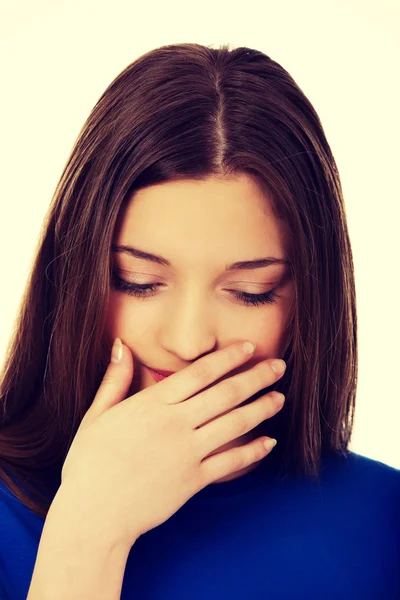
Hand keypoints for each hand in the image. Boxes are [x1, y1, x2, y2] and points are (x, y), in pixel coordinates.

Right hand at [58, 340, 285, 548]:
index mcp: (153, 404)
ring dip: (261, 409)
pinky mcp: (194, 481)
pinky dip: (253, 452)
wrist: (93, 516)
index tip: (249, 347)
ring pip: (234, 424)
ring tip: (280, 397)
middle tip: (278, 366)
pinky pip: (230, 462)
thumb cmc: (90, 464)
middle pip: (226, 393)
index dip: (228, 357)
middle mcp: (176, 424)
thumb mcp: (96, 416)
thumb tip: (121, 344)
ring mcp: (187, 453)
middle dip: (256, 377)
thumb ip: (114, 379)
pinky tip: (269, 442)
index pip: (200, 373)